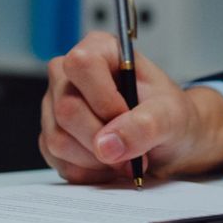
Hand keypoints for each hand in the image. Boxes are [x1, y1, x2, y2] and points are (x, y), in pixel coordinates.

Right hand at [39, 32, 222, 182]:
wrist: (166, 141)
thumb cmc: (168, 116)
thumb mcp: (172, 116)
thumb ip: (146, 124)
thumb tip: (106, 145)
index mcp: (99, 49)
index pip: (81, 65)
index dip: (104, 100)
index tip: (127, 117)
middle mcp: (69, 74)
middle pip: (67, 110)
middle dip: (104, 140)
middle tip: (135, 152)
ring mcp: (54, 105)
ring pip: (58, 140)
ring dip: (97, 160)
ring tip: (125, 158)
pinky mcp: (51, 134)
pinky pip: (58, 161)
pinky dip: (88, 172)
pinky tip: (109, 165)